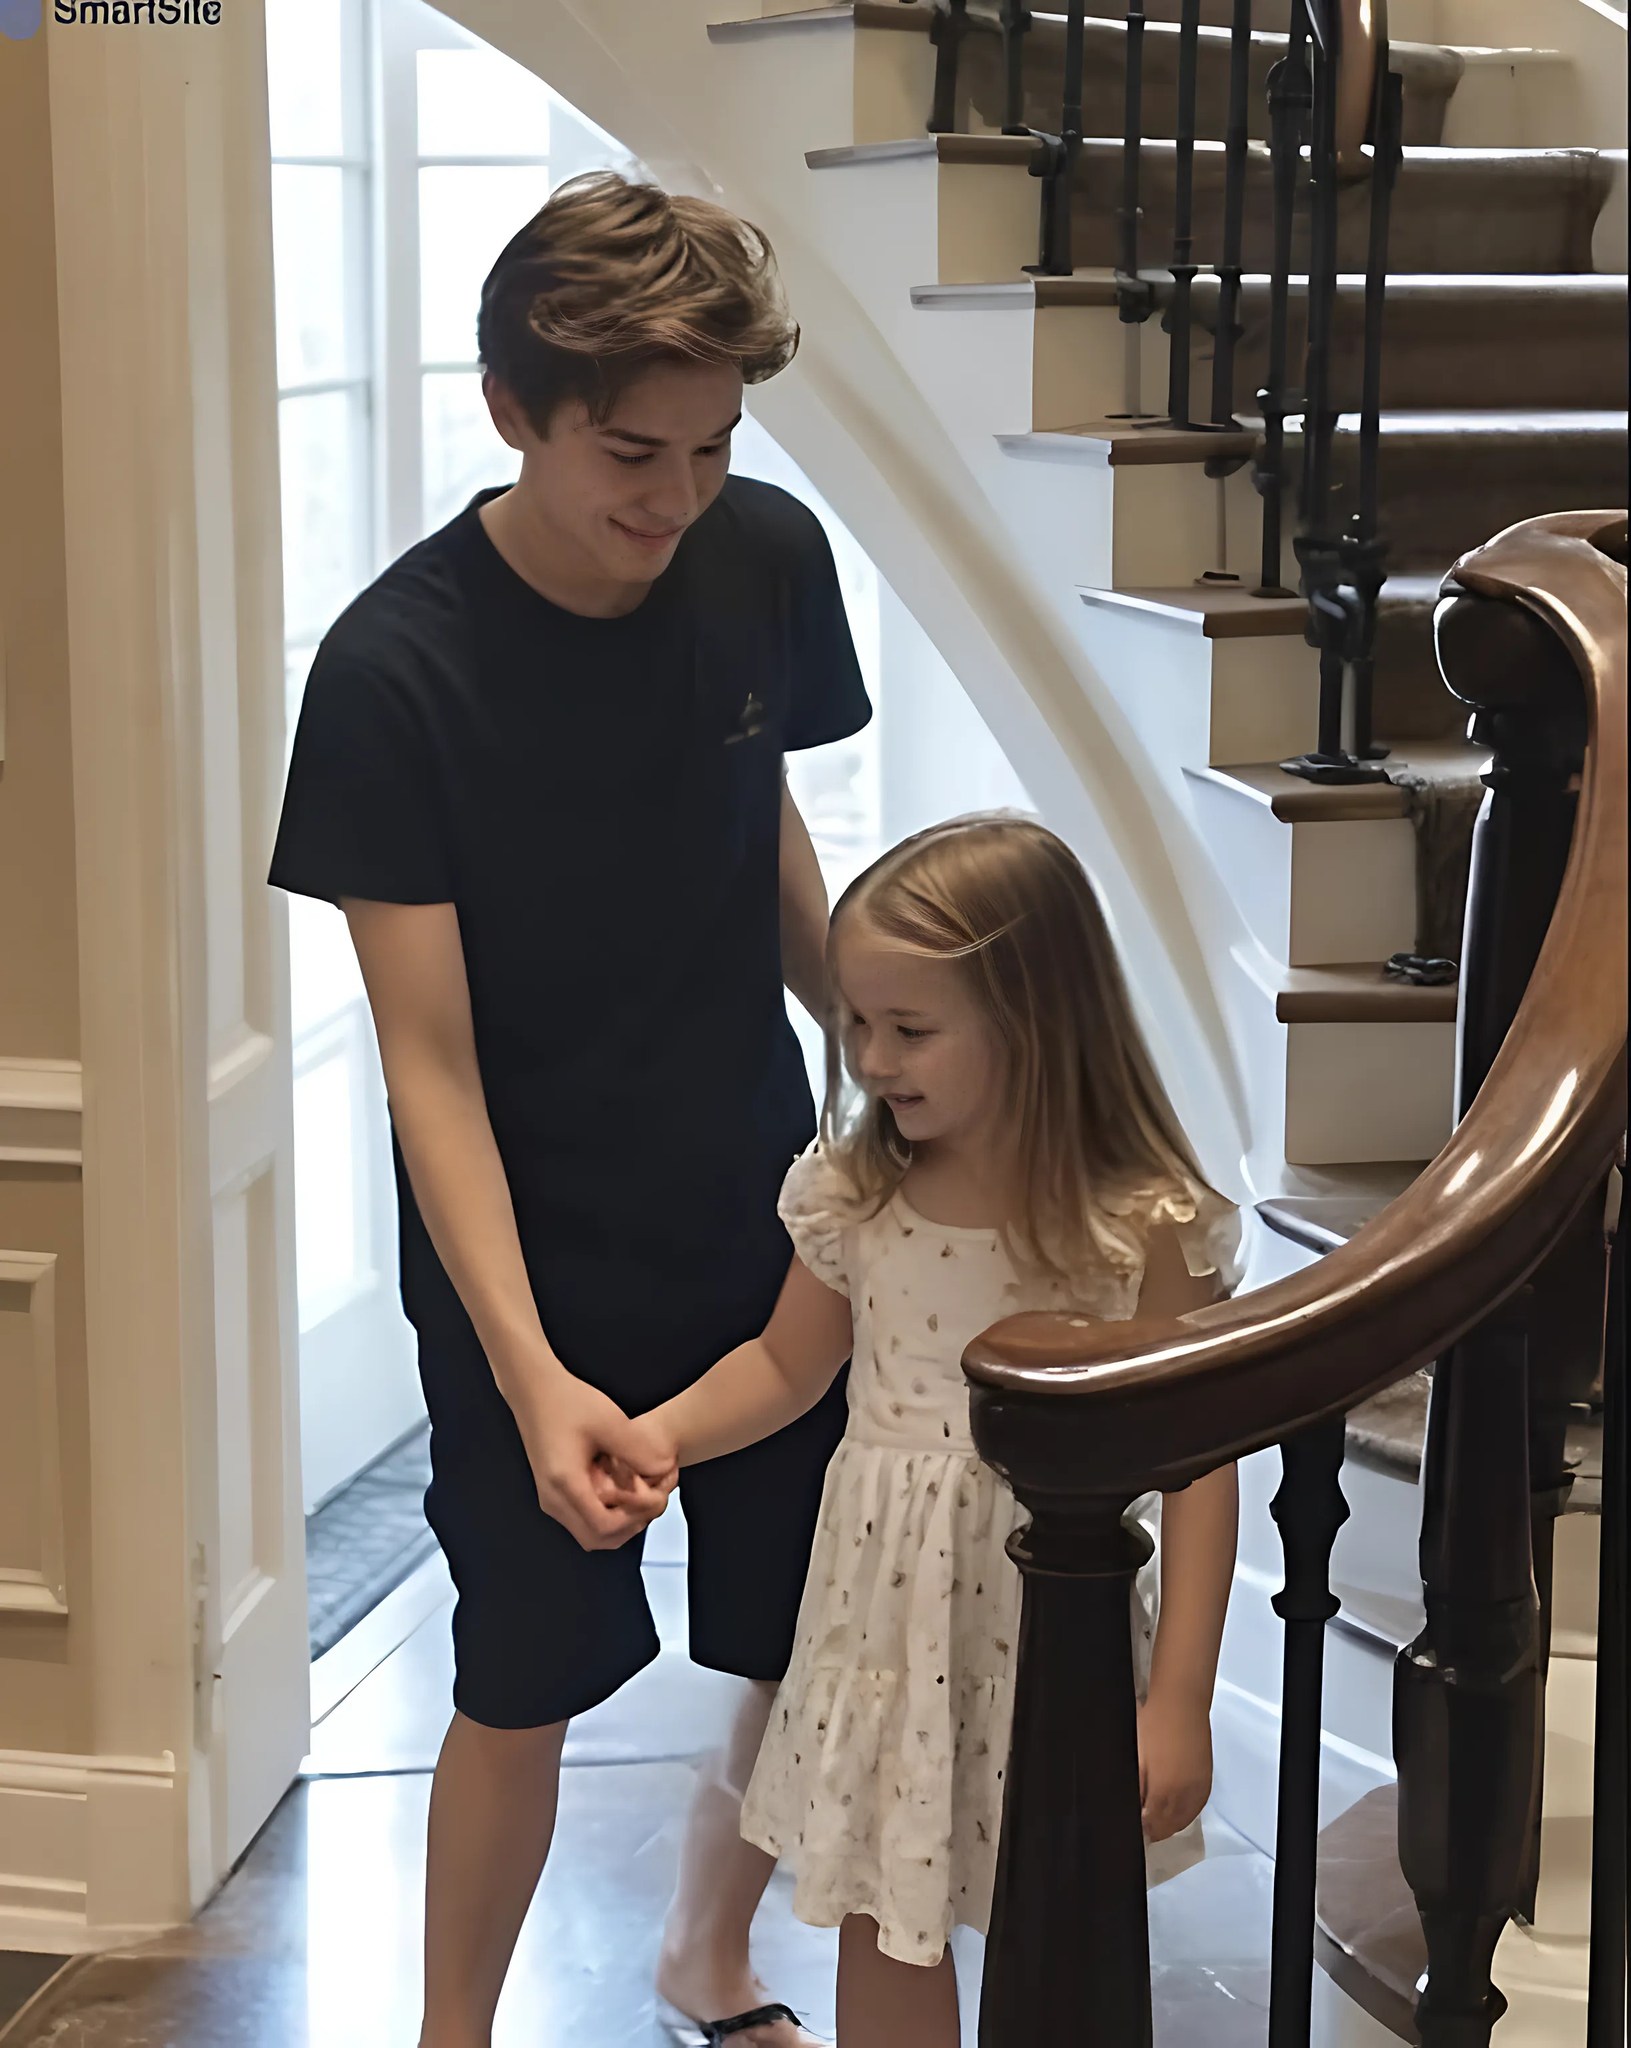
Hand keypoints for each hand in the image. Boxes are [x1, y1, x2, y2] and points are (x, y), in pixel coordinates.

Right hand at [509, 1369, 676, 1550]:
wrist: (534, 1389)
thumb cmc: (568, 1400)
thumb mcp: (610, 1421)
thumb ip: (638, 1450)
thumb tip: (664, 1472)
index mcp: (565, 1483)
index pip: (603, 1526)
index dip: (634, 1517)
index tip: (651, 1495)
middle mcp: (553, 1498)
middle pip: (597, 1539)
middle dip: (629, 1525)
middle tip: (649, 1500)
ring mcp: (550, 1498)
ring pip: (589, 1534)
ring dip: (618, 1523)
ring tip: (638, 1496)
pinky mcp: (552, 1493)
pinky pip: (582, 1519)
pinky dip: (605, 1514)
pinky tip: (619, 1489)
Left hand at [1136, 1689, 1212, 1842]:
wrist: (1180, 1702)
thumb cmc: (1153, 1724)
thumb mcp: (1136, 1757)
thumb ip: (1136, 1789)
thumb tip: (1135, 1812)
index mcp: (1165, 1790)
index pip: (1153, 1825)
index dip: (1142, 1830)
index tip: (1133, 1829)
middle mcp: (1186, 1795)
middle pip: (1169, 1826)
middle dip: (1155, 1829)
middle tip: (1142, 1827)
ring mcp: (1199, 1788)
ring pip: (1184, 1820)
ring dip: (1169, 1824)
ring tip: (1155, 1820)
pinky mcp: (1207, 1780)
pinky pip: (1196, 1808)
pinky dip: (1184, 1815)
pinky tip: (1175, 1811)